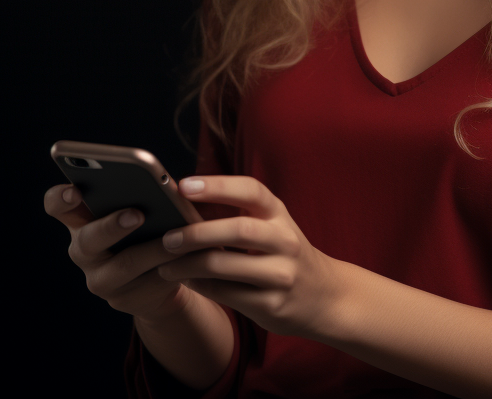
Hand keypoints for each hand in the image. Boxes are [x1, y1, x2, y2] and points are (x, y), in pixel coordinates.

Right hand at [44, 183, 196, 321]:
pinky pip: (147, 283)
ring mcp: (101, 279)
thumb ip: (142, 194)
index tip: (75, 191)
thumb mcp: (141, 208)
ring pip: (124, 264)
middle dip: (112, 226)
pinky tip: (188, 254)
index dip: (60, 199)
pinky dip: (169, 266)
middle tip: (138, 214)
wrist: (158, 276)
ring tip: (174, 236)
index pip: (57, 206)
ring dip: (152, 249)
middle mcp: (84, 251)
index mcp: (81, 219)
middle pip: (88, 239)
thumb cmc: (148, 227)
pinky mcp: (125, 299)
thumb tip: (169, 184)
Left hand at [156, 175, 343, 339]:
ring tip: (165, 264)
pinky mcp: (271, 305)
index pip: (251, 191)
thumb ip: (240, 215)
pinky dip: (200, 286)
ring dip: (189, 265)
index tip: (184, 185)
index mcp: (280, 214)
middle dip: (198, 232)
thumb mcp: (274, 226)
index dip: (218, 185)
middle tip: (168, 236)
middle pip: (239, 229)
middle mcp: (285, 241)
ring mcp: (280, 274)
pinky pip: (226, 295)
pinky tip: (186, 280)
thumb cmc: (285, 253)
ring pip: (227, 266)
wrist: (325, 295)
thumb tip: (186, 206)